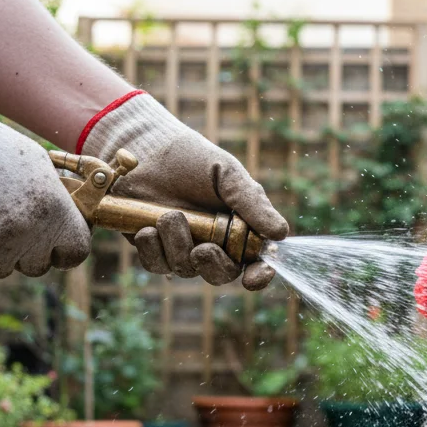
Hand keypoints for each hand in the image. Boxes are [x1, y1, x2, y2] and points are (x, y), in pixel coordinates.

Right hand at [0, 73, 89, 279]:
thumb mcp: (35, 164)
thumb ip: (54, 199)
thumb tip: (63, 218)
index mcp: (55, 212)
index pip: (75, 252)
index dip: (62, 249)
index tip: (51, 245)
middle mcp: (29, 235)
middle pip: (36, 266)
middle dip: (23, 251)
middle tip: (2, 224)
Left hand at [78, 92, 287, 290]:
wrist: (145, 148)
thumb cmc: (192, 158)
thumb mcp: (228, 174)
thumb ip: (252, 204)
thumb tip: (281, 234)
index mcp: (239, 229)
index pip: (256, 262)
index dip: (259, 275)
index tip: (253, 278)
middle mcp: (214, 244)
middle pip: (221, 274)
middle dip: (212, 265)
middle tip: (203, 248)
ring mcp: (183, 249)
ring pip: (186, 269)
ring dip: (177, 244)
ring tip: (168, 215)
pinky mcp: (154, 249)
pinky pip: (156, 264)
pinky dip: (153, 248)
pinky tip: (148, 227)